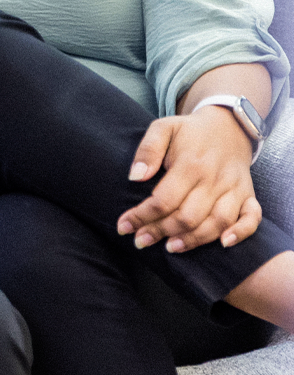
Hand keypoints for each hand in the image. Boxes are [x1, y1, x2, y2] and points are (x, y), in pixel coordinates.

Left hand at [118, 107, 260, 252]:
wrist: (228, 127)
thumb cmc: (189, 132)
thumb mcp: (163, 128)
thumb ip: (148, 150)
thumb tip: (136, 177)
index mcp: (190, 164)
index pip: (163, 199)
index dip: (142, 216)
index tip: (124, 227)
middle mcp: (214, 179)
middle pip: (188, 216)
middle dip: (160, 232)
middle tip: (141, 241)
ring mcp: (234, 189)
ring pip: (217, 222)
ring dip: (193, 239)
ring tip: (170, 247)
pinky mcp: (248, 195)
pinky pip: (252, 218)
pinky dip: (241, 233)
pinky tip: (223, 244)